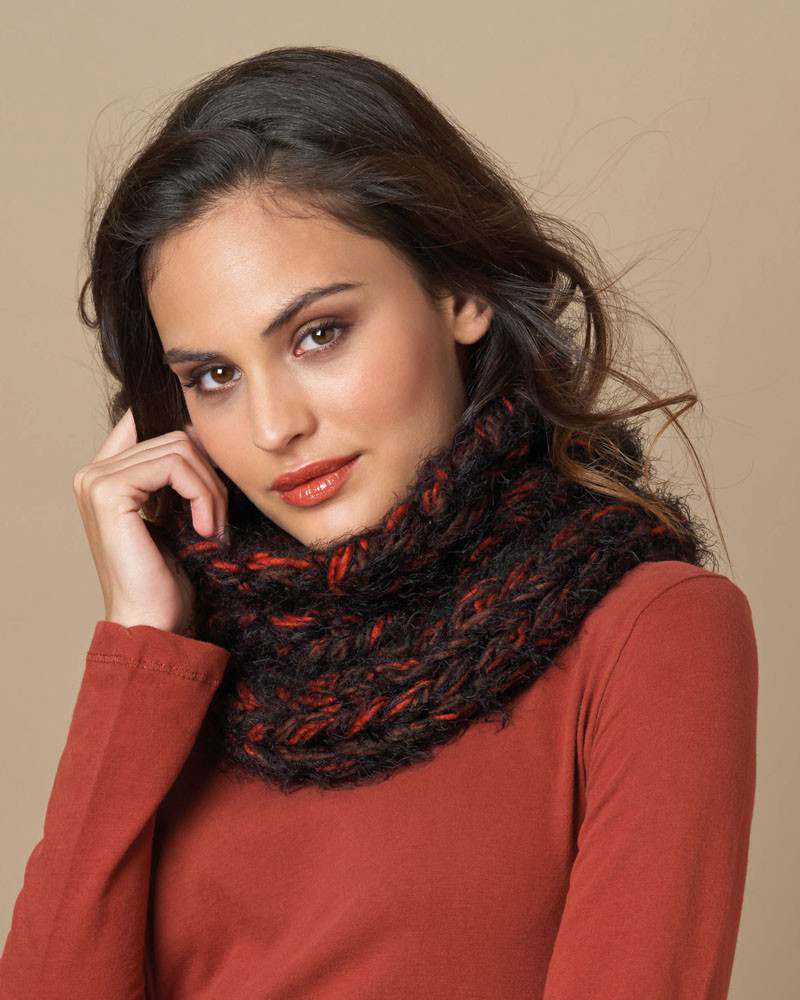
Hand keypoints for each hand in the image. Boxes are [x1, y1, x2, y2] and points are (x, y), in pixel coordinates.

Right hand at [72, 408, 227, 634]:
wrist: (153, 622)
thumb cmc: (166, 578)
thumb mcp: (174, 514)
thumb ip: (175, 474)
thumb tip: (199, 431)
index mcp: (105, 475)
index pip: (147, 421)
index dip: (190, 440)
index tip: (212, 480)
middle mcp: (93, 472)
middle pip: (175, 437)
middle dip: (210, 476)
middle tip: (219, 518)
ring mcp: (96, 480)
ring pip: (180, 449)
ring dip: (211, 489)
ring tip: (213, 527)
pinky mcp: (109, 492)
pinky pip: (175, 466)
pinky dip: (202, 495)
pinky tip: (205, 529)